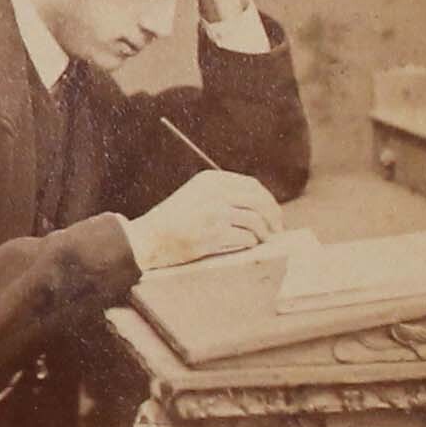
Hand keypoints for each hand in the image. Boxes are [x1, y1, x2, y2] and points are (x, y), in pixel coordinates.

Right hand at [126, 169, 282, 271]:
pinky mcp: (214, 233)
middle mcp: (215, 193)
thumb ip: (220, 195)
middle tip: (277, 229)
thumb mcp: (195, 195)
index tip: (273, 213)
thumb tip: (256, 206)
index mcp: (211, 180)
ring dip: (265, 232)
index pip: (251, 185)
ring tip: (265, 240)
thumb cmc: (172, 221)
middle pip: (259, 201)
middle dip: (273, 216)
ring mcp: (215, 212)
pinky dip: (252, 242)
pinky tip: (250, 246)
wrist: (148, 238)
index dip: (267, 200)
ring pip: (255, 219)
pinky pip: (245, 237)